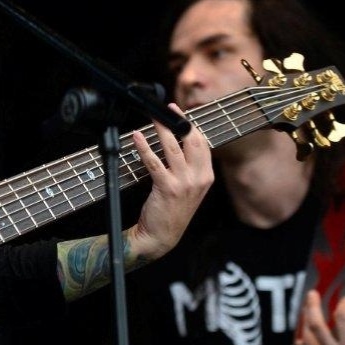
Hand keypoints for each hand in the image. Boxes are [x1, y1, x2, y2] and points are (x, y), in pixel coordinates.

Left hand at [129, 104, 213, 259]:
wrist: (162, 236)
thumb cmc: (172, 209)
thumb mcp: (190, 188)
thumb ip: (190, 166)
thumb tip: (178, 140)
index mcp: (207, 176)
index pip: (202, 143)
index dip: (190, 125)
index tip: (179, 112)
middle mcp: (199, 178)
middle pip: (191, 141)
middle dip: (179, 121)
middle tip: (167, 108)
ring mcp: (184, 183)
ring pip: (173, 148)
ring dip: (161, 128)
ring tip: (152, 116)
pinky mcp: (167, 188)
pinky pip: (154, 162)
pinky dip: (144, 147)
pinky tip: (137, 137)